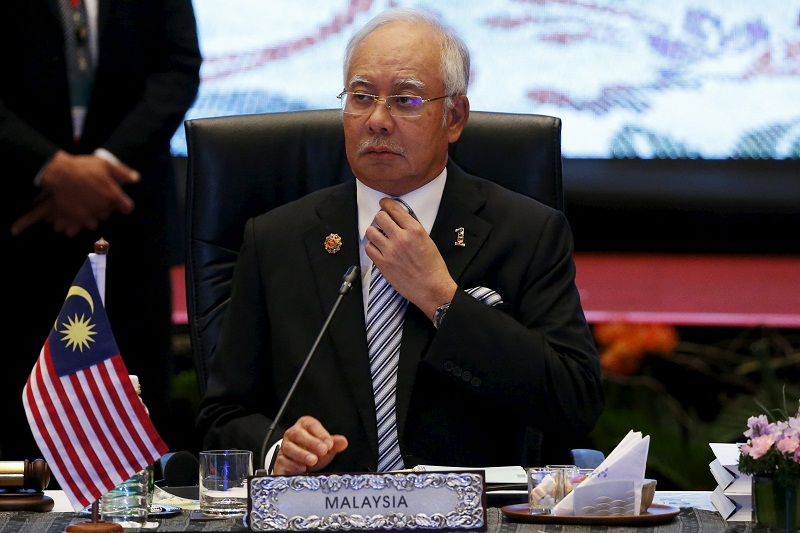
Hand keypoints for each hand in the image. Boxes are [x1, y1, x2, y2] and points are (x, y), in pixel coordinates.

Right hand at [11, 150, 138, 236]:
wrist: (58, 174)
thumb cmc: (82, 167)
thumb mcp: (104, 164)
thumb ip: (122, 172)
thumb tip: (136, 178)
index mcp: (113, 195)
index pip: (128, 208)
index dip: (124, 204)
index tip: (118, 200)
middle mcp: (104, 207)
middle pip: (111, 212)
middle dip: (106, 206)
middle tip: (97, 195)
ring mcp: (91, 214)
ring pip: (99, 218)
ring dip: (95, 213)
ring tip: (87, 202)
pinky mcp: (77, 218)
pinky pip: (86, 223)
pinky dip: (84, 218)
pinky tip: (80, 208)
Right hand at [272, 416, 347, 474]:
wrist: (299, 464)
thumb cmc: (312, 451)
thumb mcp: (325, 446)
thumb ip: (334, 443)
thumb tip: (343, 442)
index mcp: (304, 426)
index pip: (311, 425)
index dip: (321, 434)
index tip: (330, 444)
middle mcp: (292, 434)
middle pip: (297, 434)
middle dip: (311, 443)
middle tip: (323, 451)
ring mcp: (284, 447)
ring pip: (289, 448)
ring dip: (302, 454)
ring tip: (313, 460)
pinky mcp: (280, 461)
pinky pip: (283, 461)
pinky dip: (293, 465)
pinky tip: (302, 469)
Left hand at [365, 197, 456, 319]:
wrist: (431, 288)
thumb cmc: (433, 267)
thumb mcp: (427, 240)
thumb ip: (412, 229)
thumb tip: (399, 220)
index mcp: (414, 230)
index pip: (394, 209)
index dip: (386, 203)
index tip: (384, 203)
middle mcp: (401, 238)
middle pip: (380, 217)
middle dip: (380, 217)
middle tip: (383, 221)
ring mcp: (389, 251)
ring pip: (371, 231)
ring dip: (374, 231)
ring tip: (380, 235)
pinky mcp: (382, 263)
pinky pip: (369, 248)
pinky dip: (372, 245)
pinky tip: (378, 248)